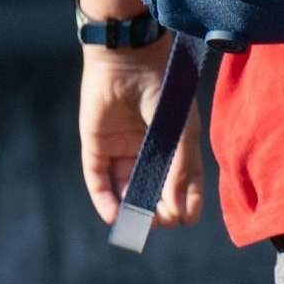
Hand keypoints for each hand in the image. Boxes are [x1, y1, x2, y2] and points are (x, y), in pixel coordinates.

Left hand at [78, 44, 202, 230]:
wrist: (128, 59)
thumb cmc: (164, 90)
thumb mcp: (180, 133)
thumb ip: (181, 170)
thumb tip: (179, 210)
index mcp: (177, 146)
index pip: (183, 183)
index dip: (186, 204)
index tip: (186, 220)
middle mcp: (150, 151)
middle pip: (154, 191)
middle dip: (158, 210)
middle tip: (160, 222)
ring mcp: (123, 150)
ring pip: (126, 189)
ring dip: (132, 209)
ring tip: (138, 224)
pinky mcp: (97, 147)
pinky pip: (99, 180)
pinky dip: (105, 200)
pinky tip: (114, 216)